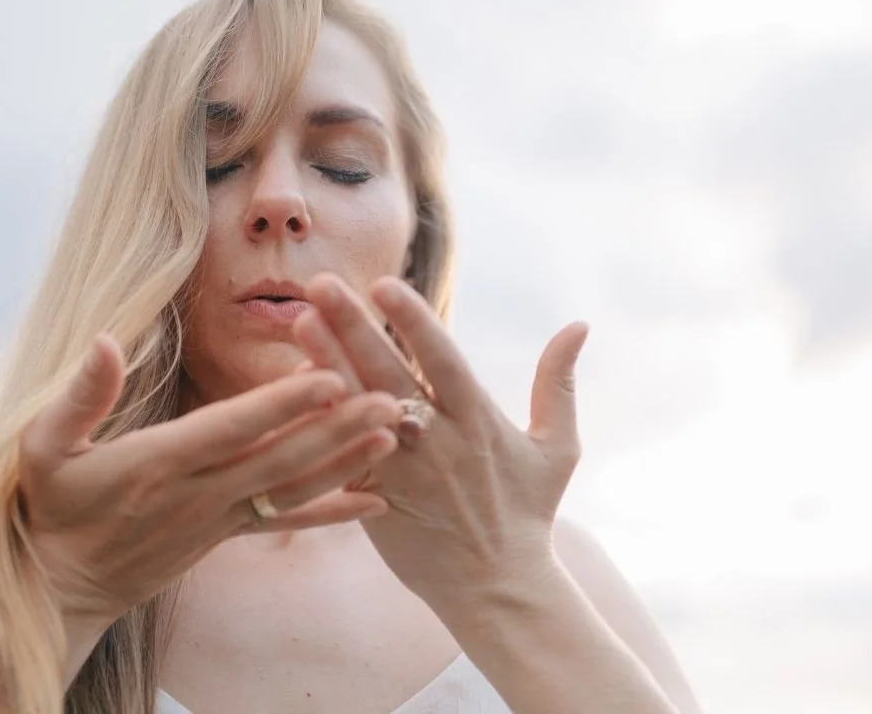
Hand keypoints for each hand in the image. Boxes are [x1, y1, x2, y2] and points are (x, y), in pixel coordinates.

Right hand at [18, 334, 402, 624]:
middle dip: (337, 429)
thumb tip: (105, 339)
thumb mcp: (42, 447)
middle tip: (389, 400)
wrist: (59, 585)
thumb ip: (78, 395)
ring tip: (394, 436)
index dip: (281, 404)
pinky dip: (332, 513)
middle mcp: (196, 493)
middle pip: (279, 458)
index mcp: (157, 462)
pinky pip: (285, 522)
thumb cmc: (50, 506)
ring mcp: (216, 518)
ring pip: (292, 489)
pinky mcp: (224, 535)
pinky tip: (376, 502)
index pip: (230, 428)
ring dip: (346, 463)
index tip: (327, 376)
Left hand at [293, 274, 588, 603]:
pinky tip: (292, 389)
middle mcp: (438, 444)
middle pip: (389, 375)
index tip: (385, 284)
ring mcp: (401, 473)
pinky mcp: (374, 501)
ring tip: (298, 322)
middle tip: (321, 284)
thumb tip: (579, 325)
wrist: (497, 588)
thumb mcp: (557, 448)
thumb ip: (559, 384)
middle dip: (354, 327)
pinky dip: (319, 423)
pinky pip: (340, 457)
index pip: (443, 360)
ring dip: (326, 365)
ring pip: (357, 413)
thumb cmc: (528, 514)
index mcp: (480, 422)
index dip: (414, 322)